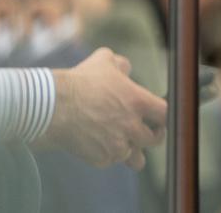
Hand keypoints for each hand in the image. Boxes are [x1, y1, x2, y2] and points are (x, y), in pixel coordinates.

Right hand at [39, 48, 166, 169]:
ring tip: (123, 143)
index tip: (157, 116)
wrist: (54, 107)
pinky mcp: (103, 159)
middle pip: (155, 139)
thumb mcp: (104, 60)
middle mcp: (132, 127)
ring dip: (131, 150)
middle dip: (151, 135)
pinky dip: (107, 154)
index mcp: (138, 102)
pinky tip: (97, 142)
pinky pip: (112, 161)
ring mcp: (118, 146)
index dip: (163, 116)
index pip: (166, 114)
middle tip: (143, 131)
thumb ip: (121, 64)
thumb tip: (127, 69)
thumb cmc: (80, 81)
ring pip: (136, 158)